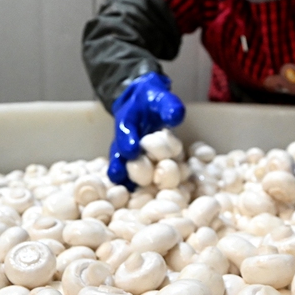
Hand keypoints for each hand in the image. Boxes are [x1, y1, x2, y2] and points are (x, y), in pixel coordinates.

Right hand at [106, 72, 185, 187]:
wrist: (144, 102)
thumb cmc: (153, 101)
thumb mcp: (162, 98)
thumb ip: (169, 106)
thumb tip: (176, 116)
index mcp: (128, 119)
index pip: (126, 129)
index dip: (128, 139)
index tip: (131, 150)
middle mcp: (124, 137)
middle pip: (118, 151)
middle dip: (120, 163)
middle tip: (120, 175)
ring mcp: (128, 150)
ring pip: (122, 164)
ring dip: (124, 177)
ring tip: (124, 190)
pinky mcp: (135, 160)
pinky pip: (132, 171)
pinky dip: (133, 183)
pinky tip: (136, 196)